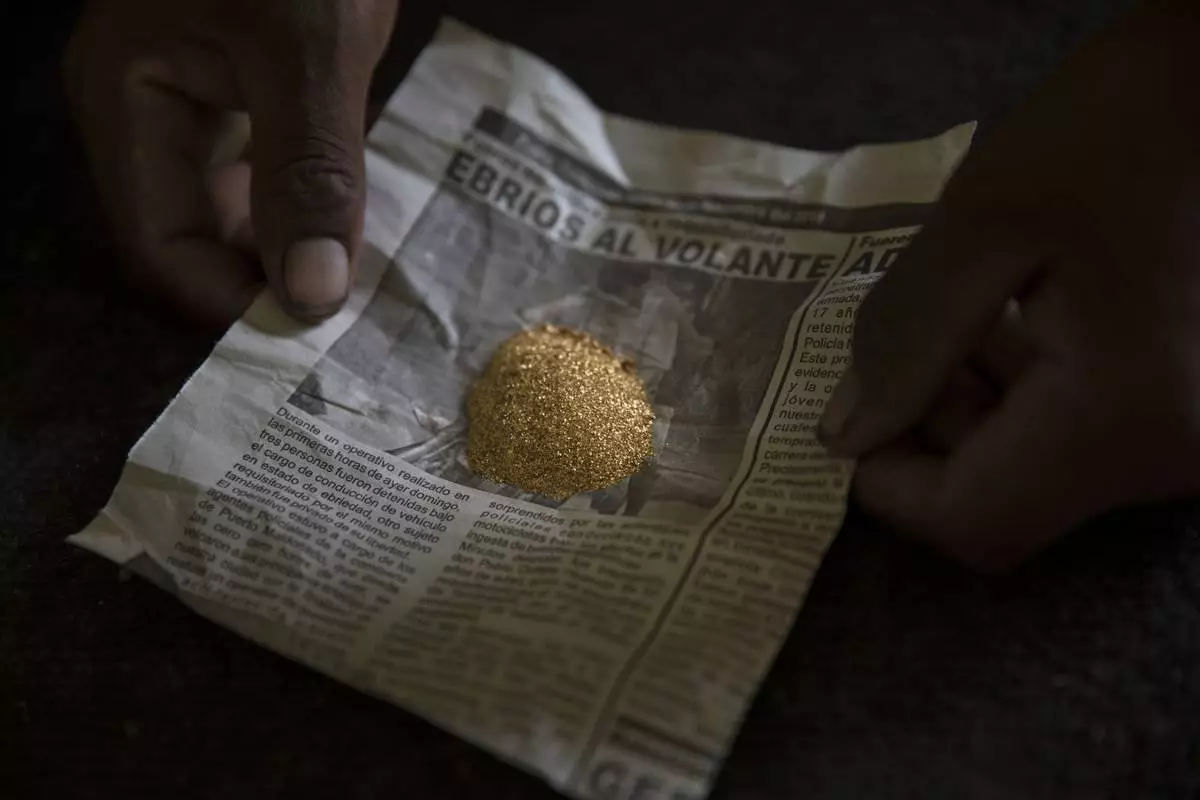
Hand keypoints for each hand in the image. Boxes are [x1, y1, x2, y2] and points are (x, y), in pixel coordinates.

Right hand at [65, 0, 399, 326]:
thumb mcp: (308, 51)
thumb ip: (307, 168)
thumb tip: (312, 294)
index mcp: (127, 99)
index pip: (161, 245)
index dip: (231, 303)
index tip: (311, 338)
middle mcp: (148, 109)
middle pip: (194, 234)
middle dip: (265, 282)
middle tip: (345, 326)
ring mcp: (196, 94)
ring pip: (235, 208)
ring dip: (292, 249)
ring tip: (358, 289)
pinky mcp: (249, 84)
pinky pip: (269, 171)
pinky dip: (307, 206)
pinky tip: (354, 231)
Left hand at [819, 1, 1199, 568]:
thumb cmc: (1120, 130)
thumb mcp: (984, 223)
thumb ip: (905, 339)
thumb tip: (844, 436)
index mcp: (1123, 419)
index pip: (975, 524)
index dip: (888, 485)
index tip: (846, 412)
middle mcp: (1171, 455)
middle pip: (1004, 501)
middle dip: (926, 430)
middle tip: (902, 339)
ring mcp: (1189, 436)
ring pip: (1038, 470)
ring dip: (971, 406)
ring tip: (958, 312)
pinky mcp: (1190, 406)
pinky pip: (1080, 435)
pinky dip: (1022, 393)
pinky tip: (1010, 317)